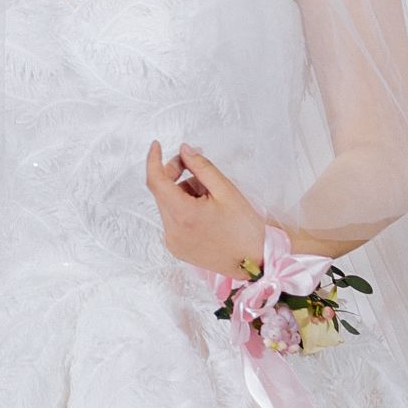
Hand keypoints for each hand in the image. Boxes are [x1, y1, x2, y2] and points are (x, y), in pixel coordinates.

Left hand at [145, 142, 266, 276]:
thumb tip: (184, 150)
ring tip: (210, 196)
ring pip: (168, 205)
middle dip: (175, 175)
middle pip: (162, 192)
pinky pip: (172, 220)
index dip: (153, 160)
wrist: (254, 263)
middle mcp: (172, 231)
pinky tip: (205, 210)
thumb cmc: (244, 228)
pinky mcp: (176, 248)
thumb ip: (202, 167)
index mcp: (184, 215)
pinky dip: (183, 208)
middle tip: (196, 167)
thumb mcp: (226, 190)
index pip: (156, 181)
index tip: (156, 144)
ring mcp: (173, 242)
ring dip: (182, 193)